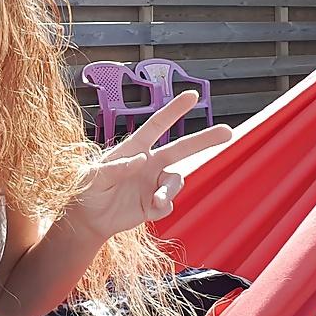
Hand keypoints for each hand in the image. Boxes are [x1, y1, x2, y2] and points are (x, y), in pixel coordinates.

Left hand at [69, 90, 232, 241]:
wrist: (88, 220)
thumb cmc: (86, 190)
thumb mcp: (92, 176)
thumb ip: (116, 167)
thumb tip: (141, 160)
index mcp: (134, 149)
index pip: (157, 126)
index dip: (174, 111)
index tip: (193, 95)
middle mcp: (149, 164)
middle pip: (181, 148)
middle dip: (205, 140)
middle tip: (229, 131)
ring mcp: (153, 184)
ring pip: (176, 180)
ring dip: (170, 189)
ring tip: (157, 201)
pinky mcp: (154, 205)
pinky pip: (168, 204)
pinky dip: (162, 206)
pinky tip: (148, 210)